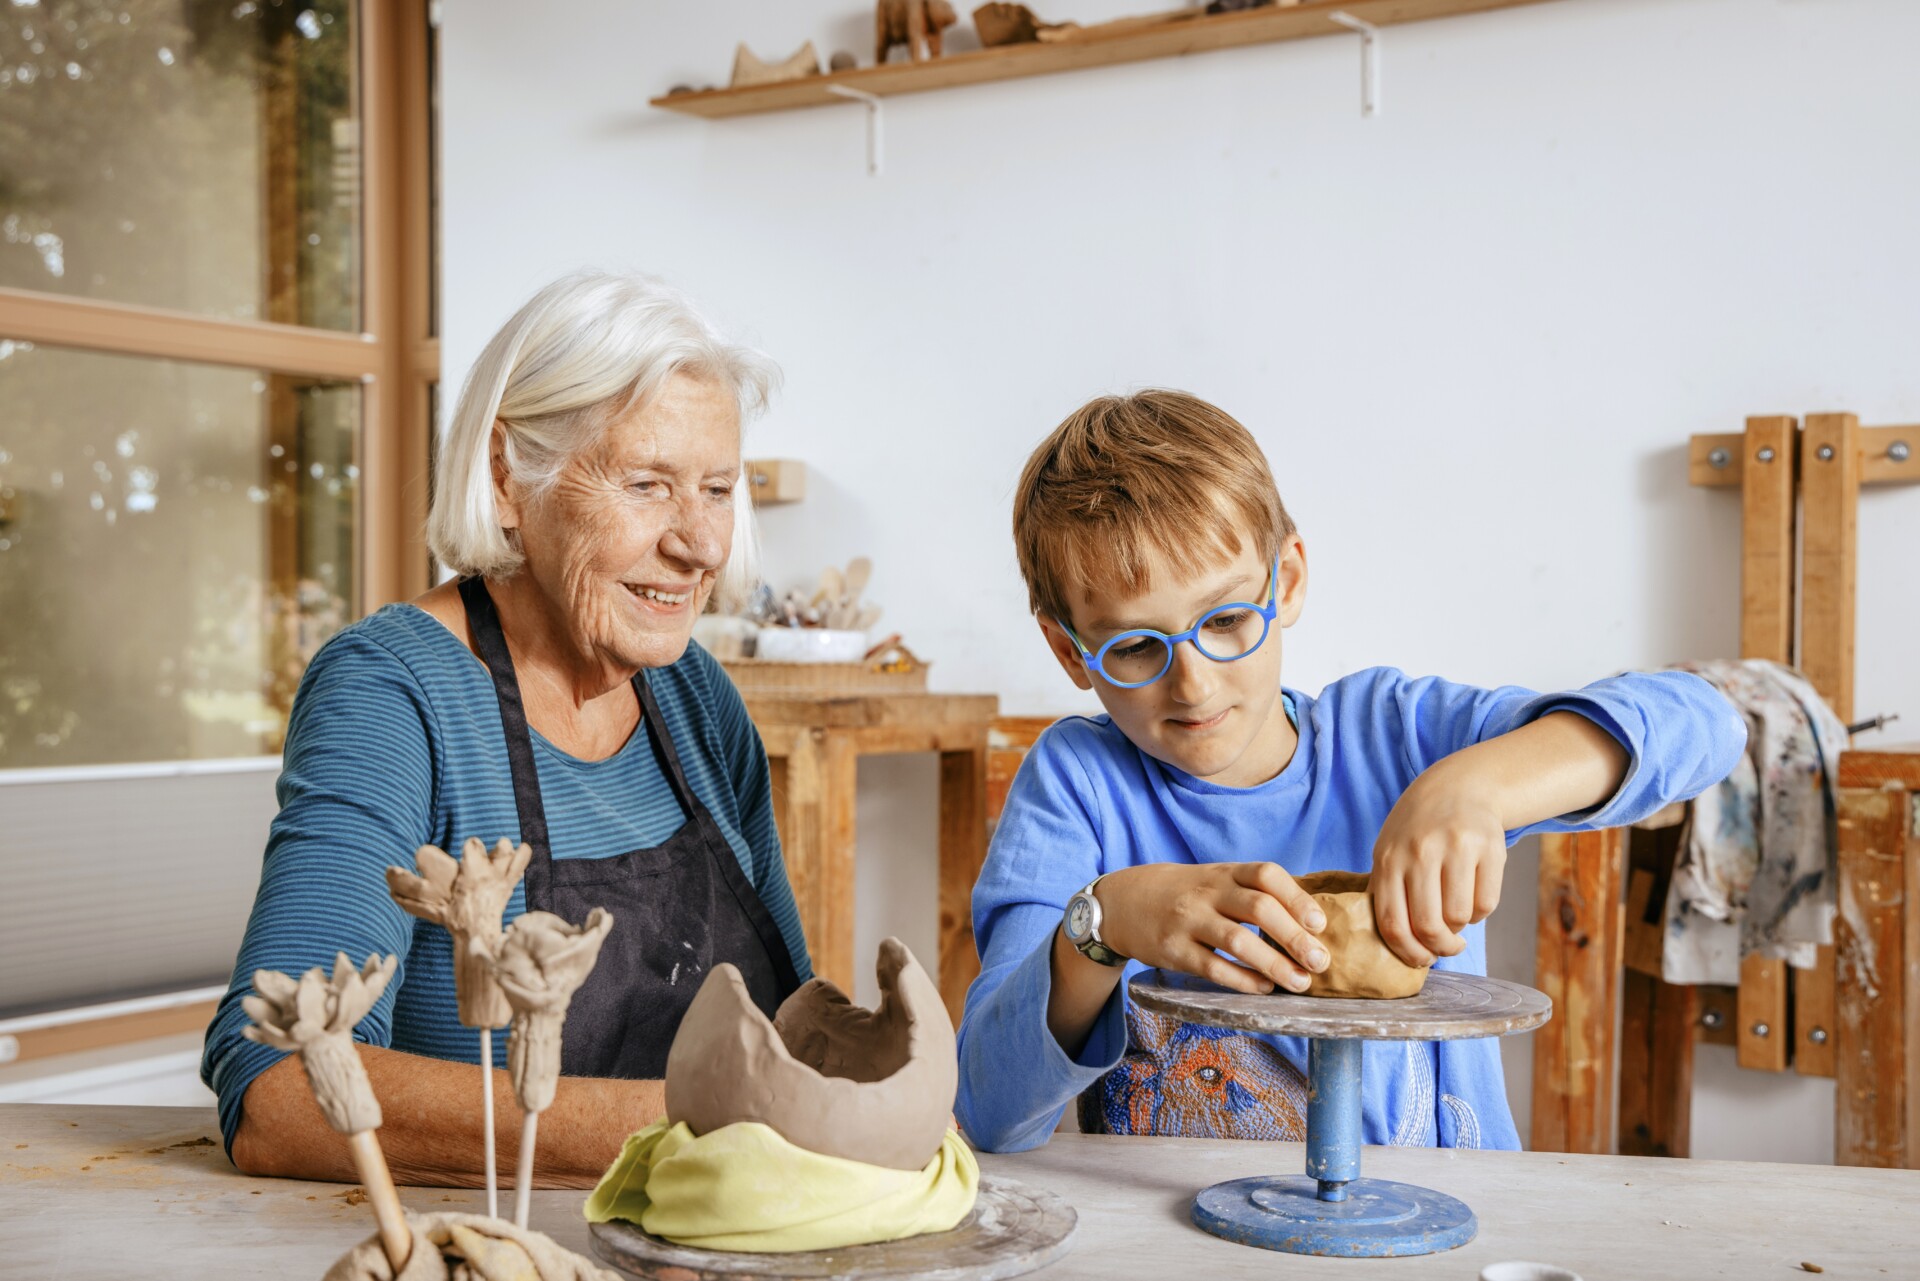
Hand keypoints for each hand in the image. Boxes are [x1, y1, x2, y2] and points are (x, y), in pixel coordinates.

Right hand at [1095, 862, 1329, 994]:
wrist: (1122, 902)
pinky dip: (1242, 980)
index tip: (1319, 923)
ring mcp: (1188, 920)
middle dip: (1295, 937)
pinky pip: (1213, 967)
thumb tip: (1307, 923)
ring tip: (1299, 982)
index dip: (1297, 898)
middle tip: (1320, 962)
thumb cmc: (1182, 893)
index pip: (1266, 874)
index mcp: (1223, 872)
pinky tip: (1262, 989)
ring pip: (1238, 940)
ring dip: (1274, 964)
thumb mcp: (1214, 880)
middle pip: (1259, 908)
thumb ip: (1251, 892)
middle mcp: (1207, 892)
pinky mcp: (1172, 950)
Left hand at [1371, 765, 1507, 966]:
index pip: (1392, 923)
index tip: (1421, 960)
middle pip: (1428, 926)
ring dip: (1461, 929)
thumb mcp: (1390, 853)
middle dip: (1440, 948)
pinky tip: (1473, 897)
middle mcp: (1420, 852)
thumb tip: (1400, 947)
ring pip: (1460, 917)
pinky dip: (1480, 913)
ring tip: (1458, 916)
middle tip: (1448, 947)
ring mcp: (1455, 847)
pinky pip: (1486, 904)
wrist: (1457, 788)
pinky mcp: (1489, 847)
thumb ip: (1388, 893)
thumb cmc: (1418, 832)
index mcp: (1389, 859)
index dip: (1408, 953)